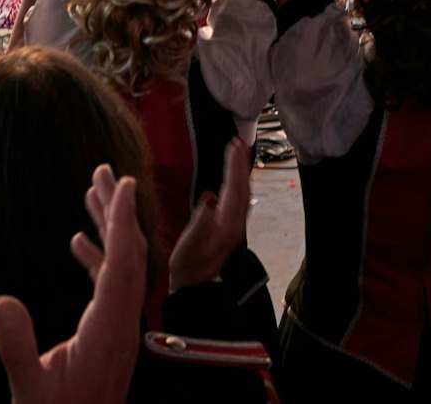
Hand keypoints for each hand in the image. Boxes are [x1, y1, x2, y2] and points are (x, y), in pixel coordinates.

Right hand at [0, 164, 144, 403]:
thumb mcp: (29, 388)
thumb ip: (17, 346)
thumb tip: (2, 299)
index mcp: (107, 330)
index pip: (121, 265)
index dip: (121, 222)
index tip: (123, 183)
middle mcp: (121, 323)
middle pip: (128, 255)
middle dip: (116, 211)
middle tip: (103, 170)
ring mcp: (119, 328)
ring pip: (121, 268)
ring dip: (108, 229)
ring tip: (91, 191)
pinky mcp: (110, 334)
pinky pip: (110, 286)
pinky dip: (98, 258)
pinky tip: (78, 242)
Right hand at [169, 138, 250, 291]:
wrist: (195, 290)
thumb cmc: (187, 268)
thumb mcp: (188, 247)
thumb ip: (200, 222)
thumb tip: (210, 197)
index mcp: (227, 226)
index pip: (234, 189)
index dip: (234, 166)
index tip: (233, 145)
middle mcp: (235, 225)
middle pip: (243, 188)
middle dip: (241, 164)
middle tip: (238, 142)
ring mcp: (234, 228)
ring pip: (243, 193)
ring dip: (241, 172)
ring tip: (238, 153)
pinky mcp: (229, 229)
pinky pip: (238, 199)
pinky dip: (237, 183)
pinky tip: (233, 178)